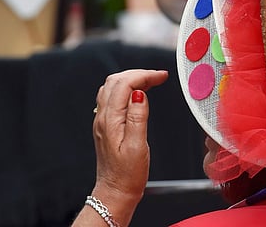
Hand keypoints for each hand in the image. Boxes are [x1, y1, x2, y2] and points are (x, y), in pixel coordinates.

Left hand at [92, 70, 167, 208]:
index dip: (144, 76)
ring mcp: (102, 121)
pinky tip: (139, 94)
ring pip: (112, 87)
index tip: (162, 76)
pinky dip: (127, 89)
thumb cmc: (128, 174)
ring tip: (151, 81)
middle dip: (138, 74)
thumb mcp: (137, 146)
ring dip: (132, 79)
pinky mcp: (106, 125)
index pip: (124, 85)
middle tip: (159, 77)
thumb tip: (140, 94)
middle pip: (115, 81)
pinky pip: (112, 97)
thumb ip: (138, 118)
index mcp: (110, 121)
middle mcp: (102, 118)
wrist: (115, 191)